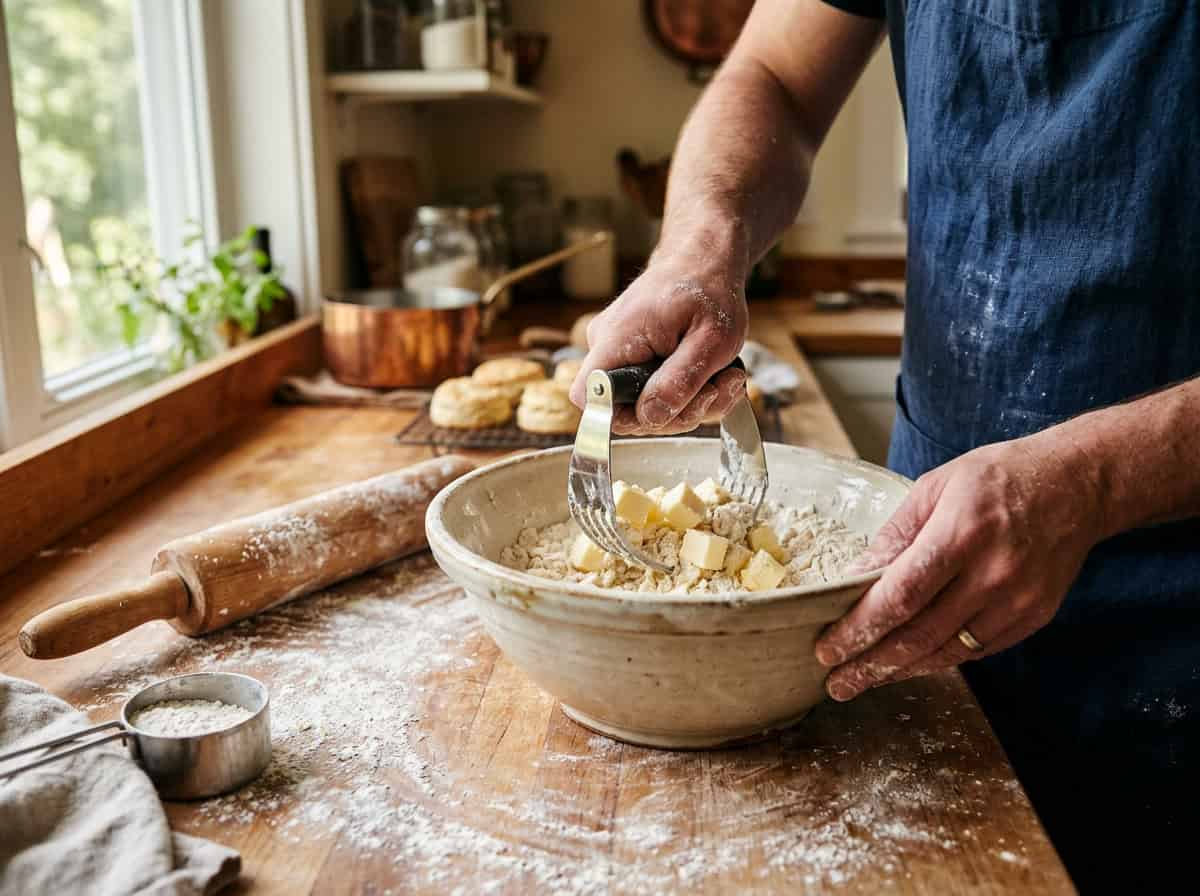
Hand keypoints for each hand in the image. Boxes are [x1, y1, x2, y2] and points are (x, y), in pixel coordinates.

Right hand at [569, 247, 748, 434]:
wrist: (704, 261)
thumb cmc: (709, 290)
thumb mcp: (712, 339)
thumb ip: (680, 380)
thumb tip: (651, 417)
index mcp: (617, 338)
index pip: (590, 396)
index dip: (622, 418)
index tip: (669, 411)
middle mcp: (606, 346)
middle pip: (625, 410)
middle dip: (678, 412)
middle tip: (718, 388)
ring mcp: (617, 353)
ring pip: (644, 406)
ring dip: (690, 403)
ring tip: (725, 377)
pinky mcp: (631, 359)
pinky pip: (652, 393)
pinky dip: (686, 394)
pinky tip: (714, 377)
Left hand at [814, 433, 1104, 700]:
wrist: (1078, 485)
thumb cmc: (998, 478)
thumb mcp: (936, 487)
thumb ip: (895, 535)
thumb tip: (853, 577)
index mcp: (961, 533)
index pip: (901, 595)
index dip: (860, 628)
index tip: (828, 648)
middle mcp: (992, 573)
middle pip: (920, 634)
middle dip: (870, 664)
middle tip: (835, 682)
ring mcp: (1017, 600)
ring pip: (947, 652)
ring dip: (899, 671)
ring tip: (862, 680)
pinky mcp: (1033, 617)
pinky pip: (976, 651)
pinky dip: (936, 661)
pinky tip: (907, 665)